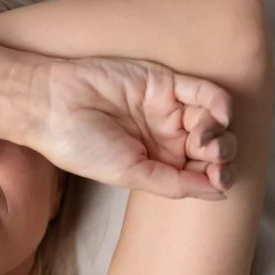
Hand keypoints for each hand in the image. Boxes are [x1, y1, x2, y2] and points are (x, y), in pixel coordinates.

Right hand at [30, 58, 235, 198]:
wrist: (54, 106)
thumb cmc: (82, 147)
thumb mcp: (131, 175)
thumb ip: (176, 184)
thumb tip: (220, 192)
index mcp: (156, 164)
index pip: (200, 172)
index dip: (217, 176)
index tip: (219, 178)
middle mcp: (165, 138)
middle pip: (212, 147)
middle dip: (220, 153)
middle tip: (206, 155)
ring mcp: (167, 110)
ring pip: (213, 120)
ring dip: (219, 131)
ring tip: (200, 137)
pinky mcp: (165, 83)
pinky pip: (204, 91)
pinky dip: (219, 103)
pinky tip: (217, 115)